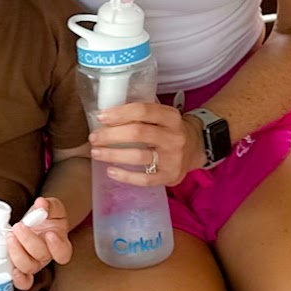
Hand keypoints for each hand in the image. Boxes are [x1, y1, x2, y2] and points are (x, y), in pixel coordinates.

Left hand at [7, 199, 71, 289]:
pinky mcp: (21, 266)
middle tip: (19, 226)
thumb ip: (49, 205)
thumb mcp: (52, 207)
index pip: (63, 252)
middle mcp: (47, 256)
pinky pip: (23, 280)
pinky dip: (18, 279)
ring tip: (10, 236)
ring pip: (29, 267)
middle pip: (42, 256)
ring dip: (17, 253)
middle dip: (29, 241)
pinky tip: (12, 270)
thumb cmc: (47, 216)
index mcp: (60, 243)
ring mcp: (34, 263)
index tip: (49, 233)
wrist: (39, 221)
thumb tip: (41, 204)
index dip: (57, 246)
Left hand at [89, 101, 204, 186]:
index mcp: (171, 117)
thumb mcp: (162, 116)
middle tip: (94, 138)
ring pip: (138, 156)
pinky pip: (145, 179)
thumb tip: (105, 117)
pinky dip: (126, 176)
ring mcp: (173, 158)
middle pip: (138, 133)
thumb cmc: (169, 130)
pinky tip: (111, 171)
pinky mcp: (170, 176)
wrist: (196, 149)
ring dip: (113, 154)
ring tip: (96, 153)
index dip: (120, 113)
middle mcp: (174, 137)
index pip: (143, 111)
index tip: (101, 117)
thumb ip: (141, 116)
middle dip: (111, 135)